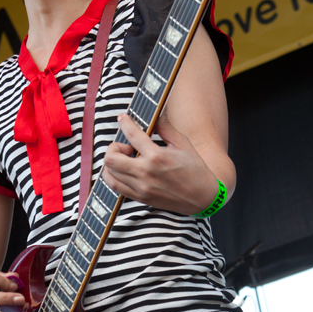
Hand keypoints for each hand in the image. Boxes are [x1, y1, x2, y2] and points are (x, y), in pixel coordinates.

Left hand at [103, 113, 219, 214]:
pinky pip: (115, 187)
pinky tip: (123, 171)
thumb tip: (156, 114)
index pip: (131, 134)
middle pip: (111, 157)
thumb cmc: (195, 169)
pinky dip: (113, 177)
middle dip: (114, 147)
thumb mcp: (183, 143)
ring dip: (113, 162)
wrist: (203, 197)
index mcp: (157, 156)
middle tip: (126, 147)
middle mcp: (145, 172)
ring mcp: (141, 187)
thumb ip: (165, 128)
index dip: (124, 122)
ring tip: (125, 160)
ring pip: (109, 173)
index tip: (123, 119)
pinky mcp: (140, 197)